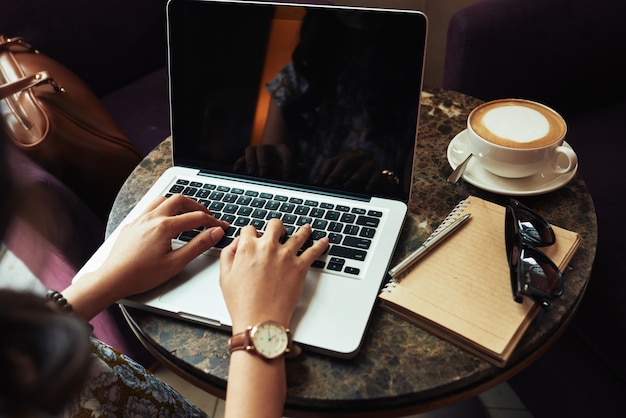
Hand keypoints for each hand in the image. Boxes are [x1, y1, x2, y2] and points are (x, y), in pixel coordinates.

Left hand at [68, 194, 228, 317]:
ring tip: (187, 212)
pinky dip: (163, 207)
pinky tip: (164, 219)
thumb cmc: (141, 274)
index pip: (196, 217)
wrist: (112, 279)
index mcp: (165, 226)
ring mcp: (140, 219)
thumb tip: (215, 233)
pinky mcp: (131, 224)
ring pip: (162, 200)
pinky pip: (149, 207)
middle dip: (196, 205)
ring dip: (178, 203)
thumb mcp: (176, 263)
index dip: (213, 221)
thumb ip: (198, 246)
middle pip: (179, 200)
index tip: (221, 226)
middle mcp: (152, 218)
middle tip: (206, 214)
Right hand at [219, 219, 328, 331]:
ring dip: (302, 230)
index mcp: (248, 248)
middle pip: (275, 225)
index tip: (255, 236)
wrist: (260, 320)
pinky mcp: (300, 267)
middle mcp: (268, 247)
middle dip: (276, 227)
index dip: (252, 233)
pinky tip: (324, 241)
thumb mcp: (225, 276)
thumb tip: (236, 243)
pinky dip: (320, 244)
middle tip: (279, 231)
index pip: (250, 229)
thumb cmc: (242, 303)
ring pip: (298, 235)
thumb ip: (229, 254)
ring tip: (306, 229)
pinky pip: (314, 251)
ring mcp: (286, 256)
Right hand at [233, 144, 295, 177]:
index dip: (287, 164)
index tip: (287, 176)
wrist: (274, 155)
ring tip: (251, 173)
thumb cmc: (286, 165)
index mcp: (282, 150)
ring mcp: (257, 152)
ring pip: (250, 150)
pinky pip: (241, 158)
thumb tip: (304, 170)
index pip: (285, 154)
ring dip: (250, 161)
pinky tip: (238, 171)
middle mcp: (268, 149)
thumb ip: (301, 168)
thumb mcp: (295, 166)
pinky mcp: (247, 158)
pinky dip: (239, 163)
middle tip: (264, 174)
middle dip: (263, 161)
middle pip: (264, 149)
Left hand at [315, 151, 376, 188]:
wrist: (380, 181)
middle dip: (335, 174)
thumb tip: (320, 190)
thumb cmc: (357, 183)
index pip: (331, 162)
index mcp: (345, 158)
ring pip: (361, 169)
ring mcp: (369, 164)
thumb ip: (333, 183)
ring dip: (353, 179)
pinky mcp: (380, 172)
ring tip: (346, 187)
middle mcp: (357, 158)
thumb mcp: (344, 180)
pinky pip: (376, 176)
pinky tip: (367, 190)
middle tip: (328, 185)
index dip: (323, 173)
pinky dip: (371, 183)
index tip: (317, 185)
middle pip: (345, 162)